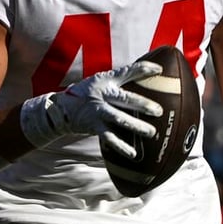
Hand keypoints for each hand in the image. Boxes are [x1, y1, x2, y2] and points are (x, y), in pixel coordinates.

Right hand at [21, 61, 163, 157]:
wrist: (63, 108)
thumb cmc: (88, 92)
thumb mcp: (101, 81)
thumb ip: (120, 79)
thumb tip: (146, 74)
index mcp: (107, 80)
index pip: (127, 71)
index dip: (143, 69)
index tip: (159, 70)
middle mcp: (103, 94)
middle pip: (125, 99)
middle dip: (142, 104)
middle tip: (159, 111)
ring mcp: (98, 111)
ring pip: (119, 119)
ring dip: (136, 126)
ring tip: (151, 132)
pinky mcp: (94, 126)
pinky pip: (110, 138)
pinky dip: (121, 146)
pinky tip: (133, 154)